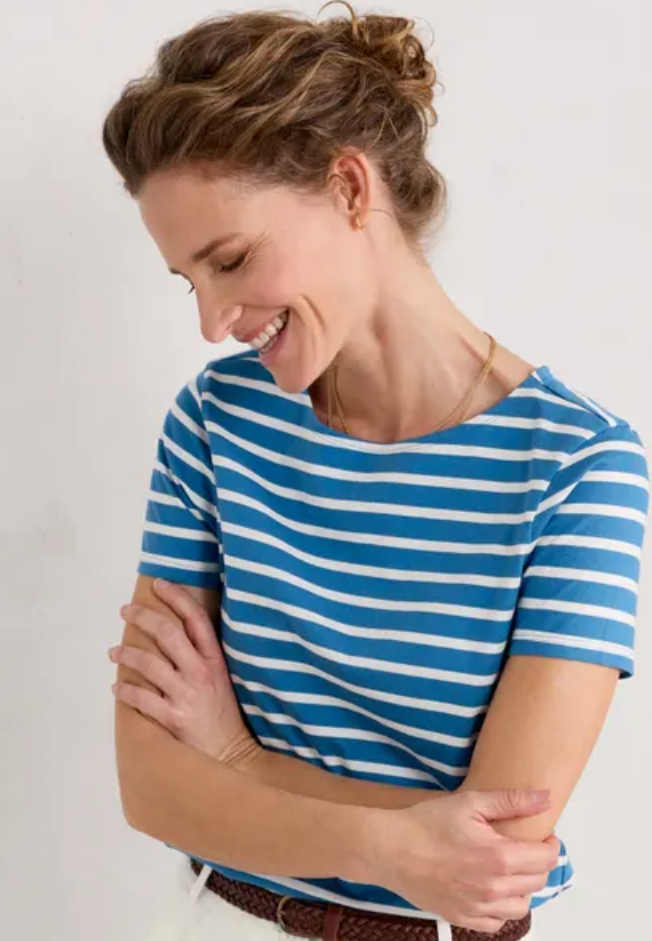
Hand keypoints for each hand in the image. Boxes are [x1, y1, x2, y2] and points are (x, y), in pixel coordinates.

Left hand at [110, 579, 261, 766]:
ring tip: (113, 652)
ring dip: (126, 655)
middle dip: (142, 616)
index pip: (195, 618)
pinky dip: (125, 691)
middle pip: (168, 633)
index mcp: (214, 659)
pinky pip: (142, 699)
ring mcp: (187, 694)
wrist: (230, 754)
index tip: (159, 584)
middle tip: (124, 610)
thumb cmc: (223, 714)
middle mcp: (201, 672)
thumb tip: (175, 631)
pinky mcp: (175, 717)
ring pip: (150, 663)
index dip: (177, 597)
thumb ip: (202, 656)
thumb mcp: (221, 677)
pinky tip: (116, 688)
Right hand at [365, 789, 559, 932]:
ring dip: (524, 888)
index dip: (550, 845)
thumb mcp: (470, 802)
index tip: (543, 836)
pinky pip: (497, 923)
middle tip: (526, 848)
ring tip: (511, 869)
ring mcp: (478, 908)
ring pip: (521, 906)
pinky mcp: (462, 918)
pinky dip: (502, 909)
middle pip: (538, 882)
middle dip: (538, 863)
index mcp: (499, 858)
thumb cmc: (427, 823)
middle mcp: (493, 889)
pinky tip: (492, 890)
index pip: (546, 859)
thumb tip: (545, 798)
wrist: (391, 849)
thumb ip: (511, 801)